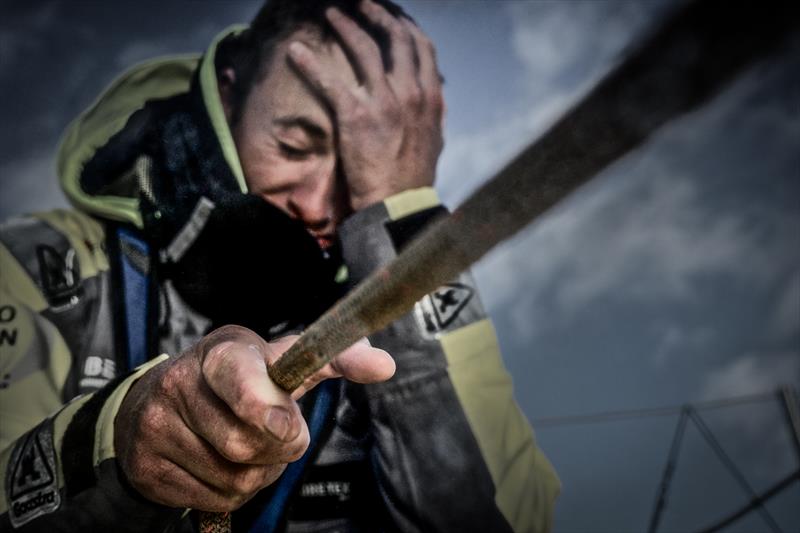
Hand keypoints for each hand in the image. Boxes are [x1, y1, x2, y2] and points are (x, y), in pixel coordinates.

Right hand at [114, 325, 393, 510]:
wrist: (152, 401)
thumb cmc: (232, 378)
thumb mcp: (275, 359)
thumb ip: (329, 360)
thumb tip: (385, 364)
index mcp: (221, 352)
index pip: (240, 377)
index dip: (266, 406)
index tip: (288, 427)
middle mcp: (181, 384)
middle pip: (249, 444)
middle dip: (276, 449)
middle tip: (276, 434)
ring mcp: (157, 427)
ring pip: (234, 477)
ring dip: (257, 473)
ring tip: (244, 445)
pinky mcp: (148, 467)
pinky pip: (213, 498)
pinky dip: (230, 491)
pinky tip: (219, 464)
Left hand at [288, 0, 444, 210]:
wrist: (399, 206)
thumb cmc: (414, 179)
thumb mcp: (434, 142)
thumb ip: (432, 117)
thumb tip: (435, 104)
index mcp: (431, 98)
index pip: (422, 48)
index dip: (405, 26)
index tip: (393, 17)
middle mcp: (411, 93)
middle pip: (396, 38)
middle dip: (377, 14)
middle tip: (361, 4)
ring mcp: (384, 102)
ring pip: (365, 48)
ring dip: (346, 25)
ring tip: (331, 13)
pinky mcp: (355, 116)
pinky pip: (329, 80)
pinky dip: (310, 64)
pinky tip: (295, 52)